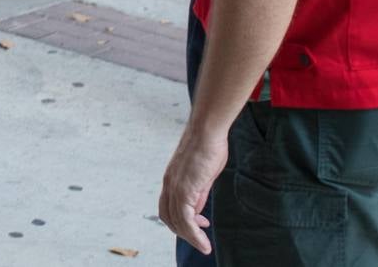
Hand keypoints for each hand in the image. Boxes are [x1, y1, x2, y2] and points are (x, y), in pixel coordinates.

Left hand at [158, 127, 228, 255]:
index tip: (200, 224)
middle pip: (168, 217)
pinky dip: (194, 234)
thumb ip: (198, 192)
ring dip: (191, 238)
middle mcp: (169, 184)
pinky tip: (204, 241)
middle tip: (200, 240)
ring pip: (177, 222)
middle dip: (183, 232)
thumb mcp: (203, 174)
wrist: (207, 131)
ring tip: (204, 246)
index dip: (180, 220)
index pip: (168, 207)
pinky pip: (186, 219)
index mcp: (171, 179)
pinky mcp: (184, 189)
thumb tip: (197, 209)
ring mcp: (175, 187)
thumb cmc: (208, 146)